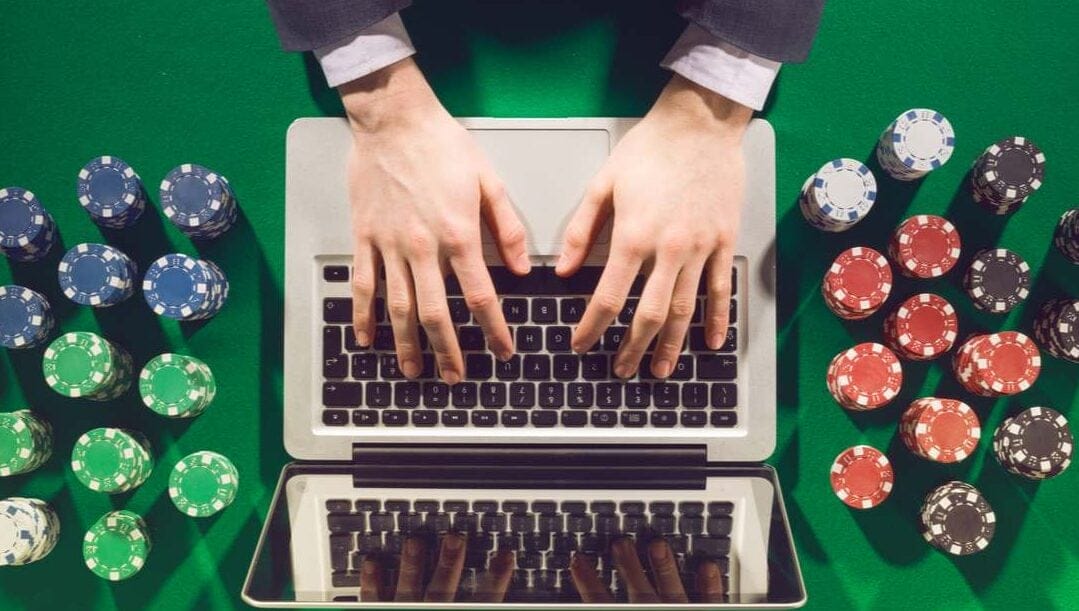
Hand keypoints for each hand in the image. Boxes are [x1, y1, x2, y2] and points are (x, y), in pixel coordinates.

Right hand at [340, 58, 530, 382]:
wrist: (393, 121)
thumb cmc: (442, 145)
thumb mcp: (488, 181)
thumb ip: (506, 228)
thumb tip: (523, 268)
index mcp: (458, 234)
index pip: (480, 296)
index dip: (493, 329)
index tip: (503, 351)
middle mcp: (423, 247)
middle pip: (436, 313)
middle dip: (448, 351)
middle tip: (456, 376)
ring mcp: (389, 245)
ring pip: (398, 307)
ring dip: (407, 344)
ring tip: (414, 371)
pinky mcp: (365, 237)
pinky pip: (363, 285)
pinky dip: (364, 316)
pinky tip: (368, 339)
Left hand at [359, 534, 514, 601]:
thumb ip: (483, 608)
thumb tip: (497, 603)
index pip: (483, 604)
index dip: (496, 581)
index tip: (505, 556)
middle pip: (441, 593)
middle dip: (448, 566)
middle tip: (455, 540)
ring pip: (407, 592)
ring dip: (410, 567)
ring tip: (414, 542)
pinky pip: (372, 601)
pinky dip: (371, 583)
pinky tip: (372, 562)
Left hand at [557, 75, 751, 378]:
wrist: (700, 124)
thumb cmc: (650, 149)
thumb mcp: (603, 183)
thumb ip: (581, 230)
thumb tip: (562, 270)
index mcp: (634, 235)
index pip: (608, 296)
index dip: (592, 327)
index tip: (580, 343)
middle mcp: (669, 248)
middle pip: (649, 314)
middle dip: (632, 347)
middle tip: (620, 370)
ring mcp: (701, 247)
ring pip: (685, 309)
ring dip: (671, 345)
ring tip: (660, 370)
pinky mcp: (724, 241)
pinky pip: (720, 289)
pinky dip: (716, 319)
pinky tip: (710, 342)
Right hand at [569, 538, 724, 603]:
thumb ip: (604, 605)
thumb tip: (590, 599)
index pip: (602, 602)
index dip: (588, 581)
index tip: (577, 560)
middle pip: (638, 591)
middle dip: (628, 565)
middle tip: (620, 542)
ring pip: (672, 591)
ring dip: (665, 567)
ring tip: (658, 544)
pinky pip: (710, 602)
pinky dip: (710, 586)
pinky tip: (708, 566)